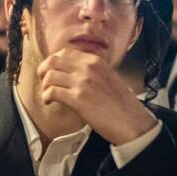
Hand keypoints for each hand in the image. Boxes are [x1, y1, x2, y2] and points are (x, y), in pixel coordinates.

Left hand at [37, 48, 155, 144]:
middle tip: (44, 82)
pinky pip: (52, 92)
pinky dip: (47, 97)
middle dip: (43, 71)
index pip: (64, 53)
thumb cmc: (121, 105)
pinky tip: (50, 102)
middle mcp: (89, 68)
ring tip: (48, 95)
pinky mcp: (78, 98)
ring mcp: (83, 82)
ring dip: (45, 86)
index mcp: (96, 61)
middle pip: (53, 61)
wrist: (132, 122)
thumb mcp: (108, 77)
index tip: (50, 71)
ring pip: (50, 76)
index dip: (52, 62)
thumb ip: (91, 71)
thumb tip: (70, 70)